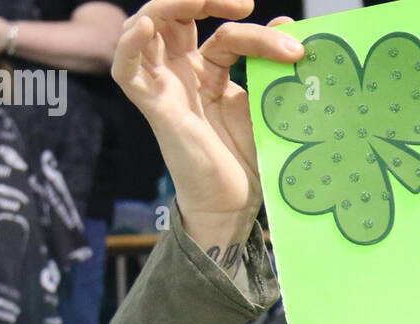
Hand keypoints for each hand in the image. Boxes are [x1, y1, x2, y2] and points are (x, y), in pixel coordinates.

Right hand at [112, 0, 302, 244]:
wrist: (234, 206)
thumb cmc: (247, 163)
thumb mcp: (264, 108)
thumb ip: (271, 68)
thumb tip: (290, 26)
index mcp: (208, 71)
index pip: (224, 32)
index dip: (255, 32)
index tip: (293, 44)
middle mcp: (182, 72)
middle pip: (178, 13)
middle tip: (243, 3)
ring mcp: (165, 86)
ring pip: (149, 24)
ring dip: (171, 3)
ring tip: (203, 0)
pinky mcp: (154, 107)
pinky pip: (126, 69)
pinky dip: (129, 44)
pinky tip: (145, 28)